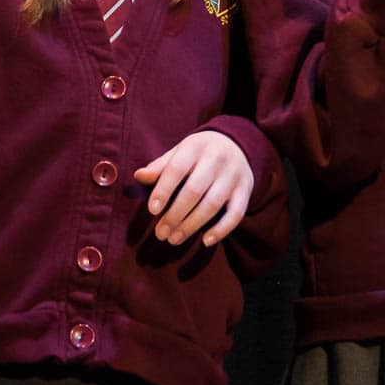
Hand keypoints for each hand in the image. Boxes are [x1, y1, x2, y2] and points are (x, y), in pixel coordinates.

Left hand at [134, 131, 255, 246]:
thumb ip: (161, 166)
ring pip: (213, 204)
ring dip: (192, 225)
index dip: (164, 190)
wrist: (237, 143)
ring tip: (174, 239)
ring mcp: (234, 175)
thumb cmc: (200, 153)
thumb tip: (138, 176)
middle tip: (160, 233)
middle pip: (194, 190)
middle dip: (175, 215)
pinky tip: (205, 241)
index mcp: (196, 146)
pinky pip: (236, 213)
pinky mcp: (246, 190)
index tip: (152, 210)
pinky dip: (222, 229)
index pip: (177, 168)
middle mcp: (217, 159)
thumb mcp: (180, 152)